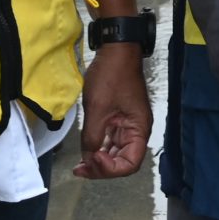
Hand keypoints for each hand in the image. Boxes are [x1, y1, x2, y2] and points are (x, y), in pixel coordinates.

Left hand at [74, 43, 149, 178]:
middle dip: (101, 168)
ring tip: (80, 164)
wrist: (116, 50)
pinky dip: (99, 148)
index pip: (130, 163)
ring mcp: (127, 125)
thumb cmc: (111, 76)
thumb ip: (92, 137)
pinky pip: (110, 141)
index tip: (92, 159)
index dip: (110, 169)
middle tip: (80, 169)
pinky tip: (86, 150)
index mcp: (138, 129)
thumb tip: (88, 158)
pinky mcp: (119, 119)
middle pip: (122, 161)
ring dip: (99, 161)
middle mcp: (136, 130)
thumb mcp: (98, 109)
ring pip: (115, 153)